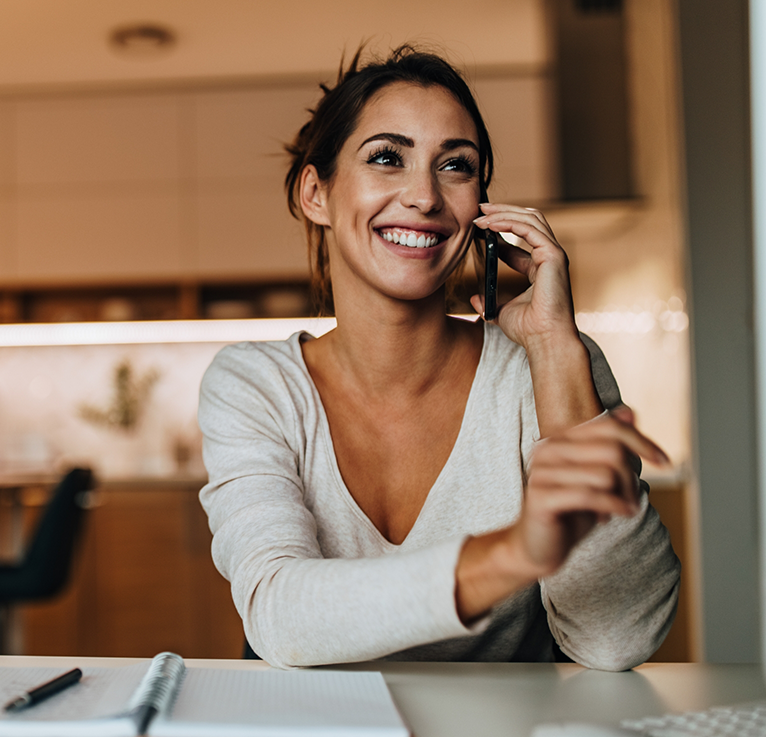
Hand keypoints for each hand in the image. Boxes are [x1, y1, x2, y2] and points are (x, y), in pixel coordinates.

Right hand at [455, 407, 669, 622]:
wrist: (536, 546)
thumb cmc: (570, 511)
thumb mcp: (595, 476)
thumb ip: (610, 445)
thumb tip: (630, 412)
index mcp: (559, 439)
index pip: (610, 427)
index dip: (642, 442)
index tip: (664, 462)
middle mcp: (547, 449)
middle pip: (612, 451)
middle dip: (631, 479)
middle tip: (630, 500)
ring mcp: (542, 472)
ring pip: (605, 474)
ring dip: (621, 497)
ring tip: (616, 510)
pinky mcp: (541, 497)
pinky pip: (590, 495)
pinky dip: (612, 507)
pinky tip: (613, 517)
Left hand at [471, 203, 575, 351]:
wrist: (544, 340)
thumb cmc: (528, 330)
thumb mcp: (501, 311)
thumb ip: (489, 301)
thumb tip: (474, 298)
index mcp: (540, 268)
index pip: (521, 239)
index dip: (500, 229)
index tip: (478, 227)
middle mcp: (550, 257)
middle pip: (529, 220)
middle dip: (504, 212)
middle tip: (480, 209)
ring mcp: (554, 254)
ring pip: (530, 219)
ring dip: (504, 213)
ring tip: (481, 214)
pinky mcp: (553, 255)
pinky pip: (529, 229)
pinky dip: (509, 222)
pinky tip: (490, 224)